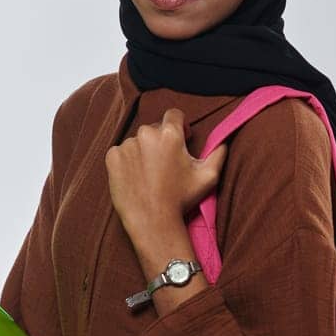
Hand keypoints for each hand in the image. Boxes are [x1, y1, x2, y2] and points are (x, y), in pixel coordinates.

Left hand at [105, 108, 226, 238]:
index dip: (180, 126)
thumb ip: (218, 153)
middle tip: (167, 163)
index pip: (174, 114)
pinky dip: (129, 160)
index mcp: (170, 135)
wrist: (152, 220)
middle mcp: (146, 134)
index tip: (182, 139)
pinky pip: (122, 152)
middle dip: (162, 140)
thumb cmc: (181, 199)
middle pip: (155, 128)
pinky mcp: (112, 157)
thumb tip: (223, 142)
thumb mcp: (208, 177)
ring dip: (145, 151)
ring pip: (138, 141)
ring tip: (151, 173)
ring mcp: (127, 145)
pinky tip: (137, 176)